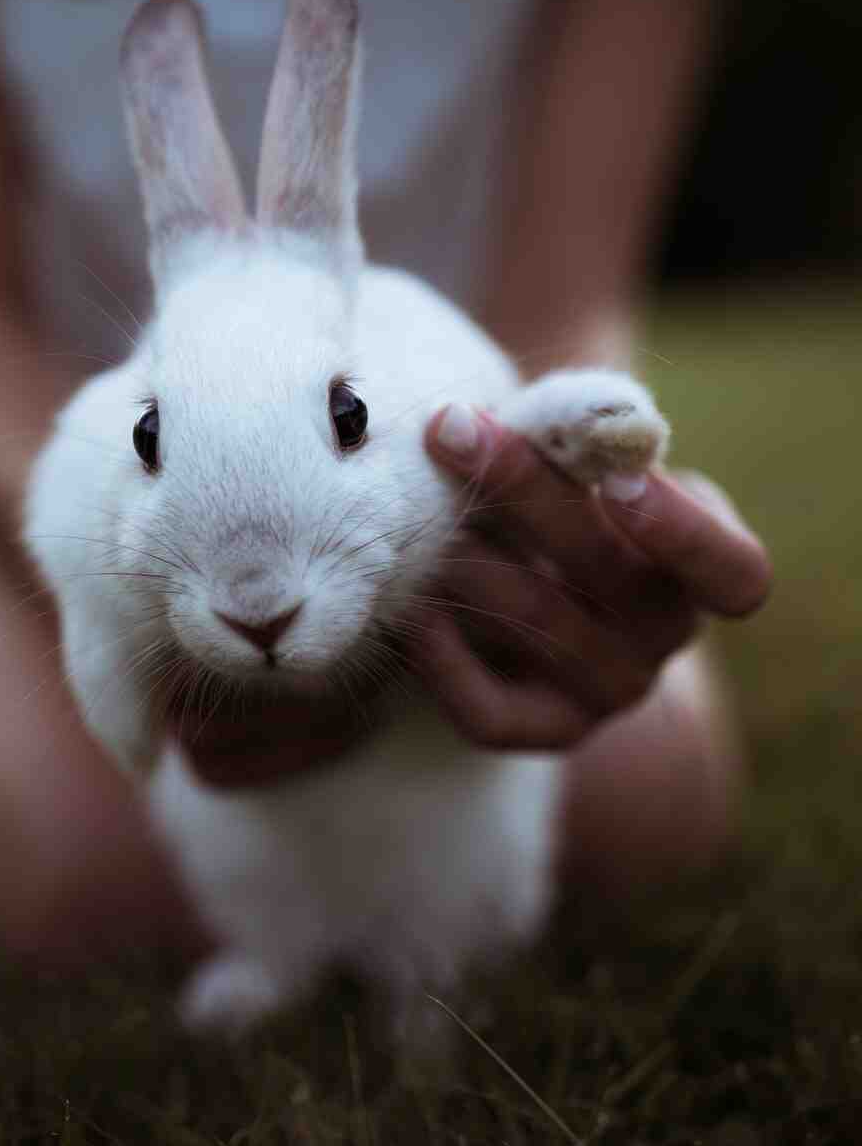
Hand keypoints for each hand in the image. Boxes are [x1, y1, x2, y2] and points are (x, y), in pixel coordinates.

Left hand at [416, 404, 770, 750]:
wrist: (540, 586)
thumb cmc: (570, 497)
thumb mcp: (590, 465)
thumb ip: (576, 440)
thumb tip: (508, 417)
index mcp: (706, 565)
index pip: (734, 572)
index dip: (680, 531)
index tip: (616, 478)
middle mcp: (669, 636)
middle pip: (609, 573)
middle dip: (525, 491)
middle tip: (454, 431)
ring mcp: (613, 689)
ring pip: (540, 626)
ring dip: (470, 560)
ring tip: (417, 512)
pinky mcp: (548, 729)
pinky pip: (492, 712)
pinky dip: (442, 659)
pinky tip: (411, 610)